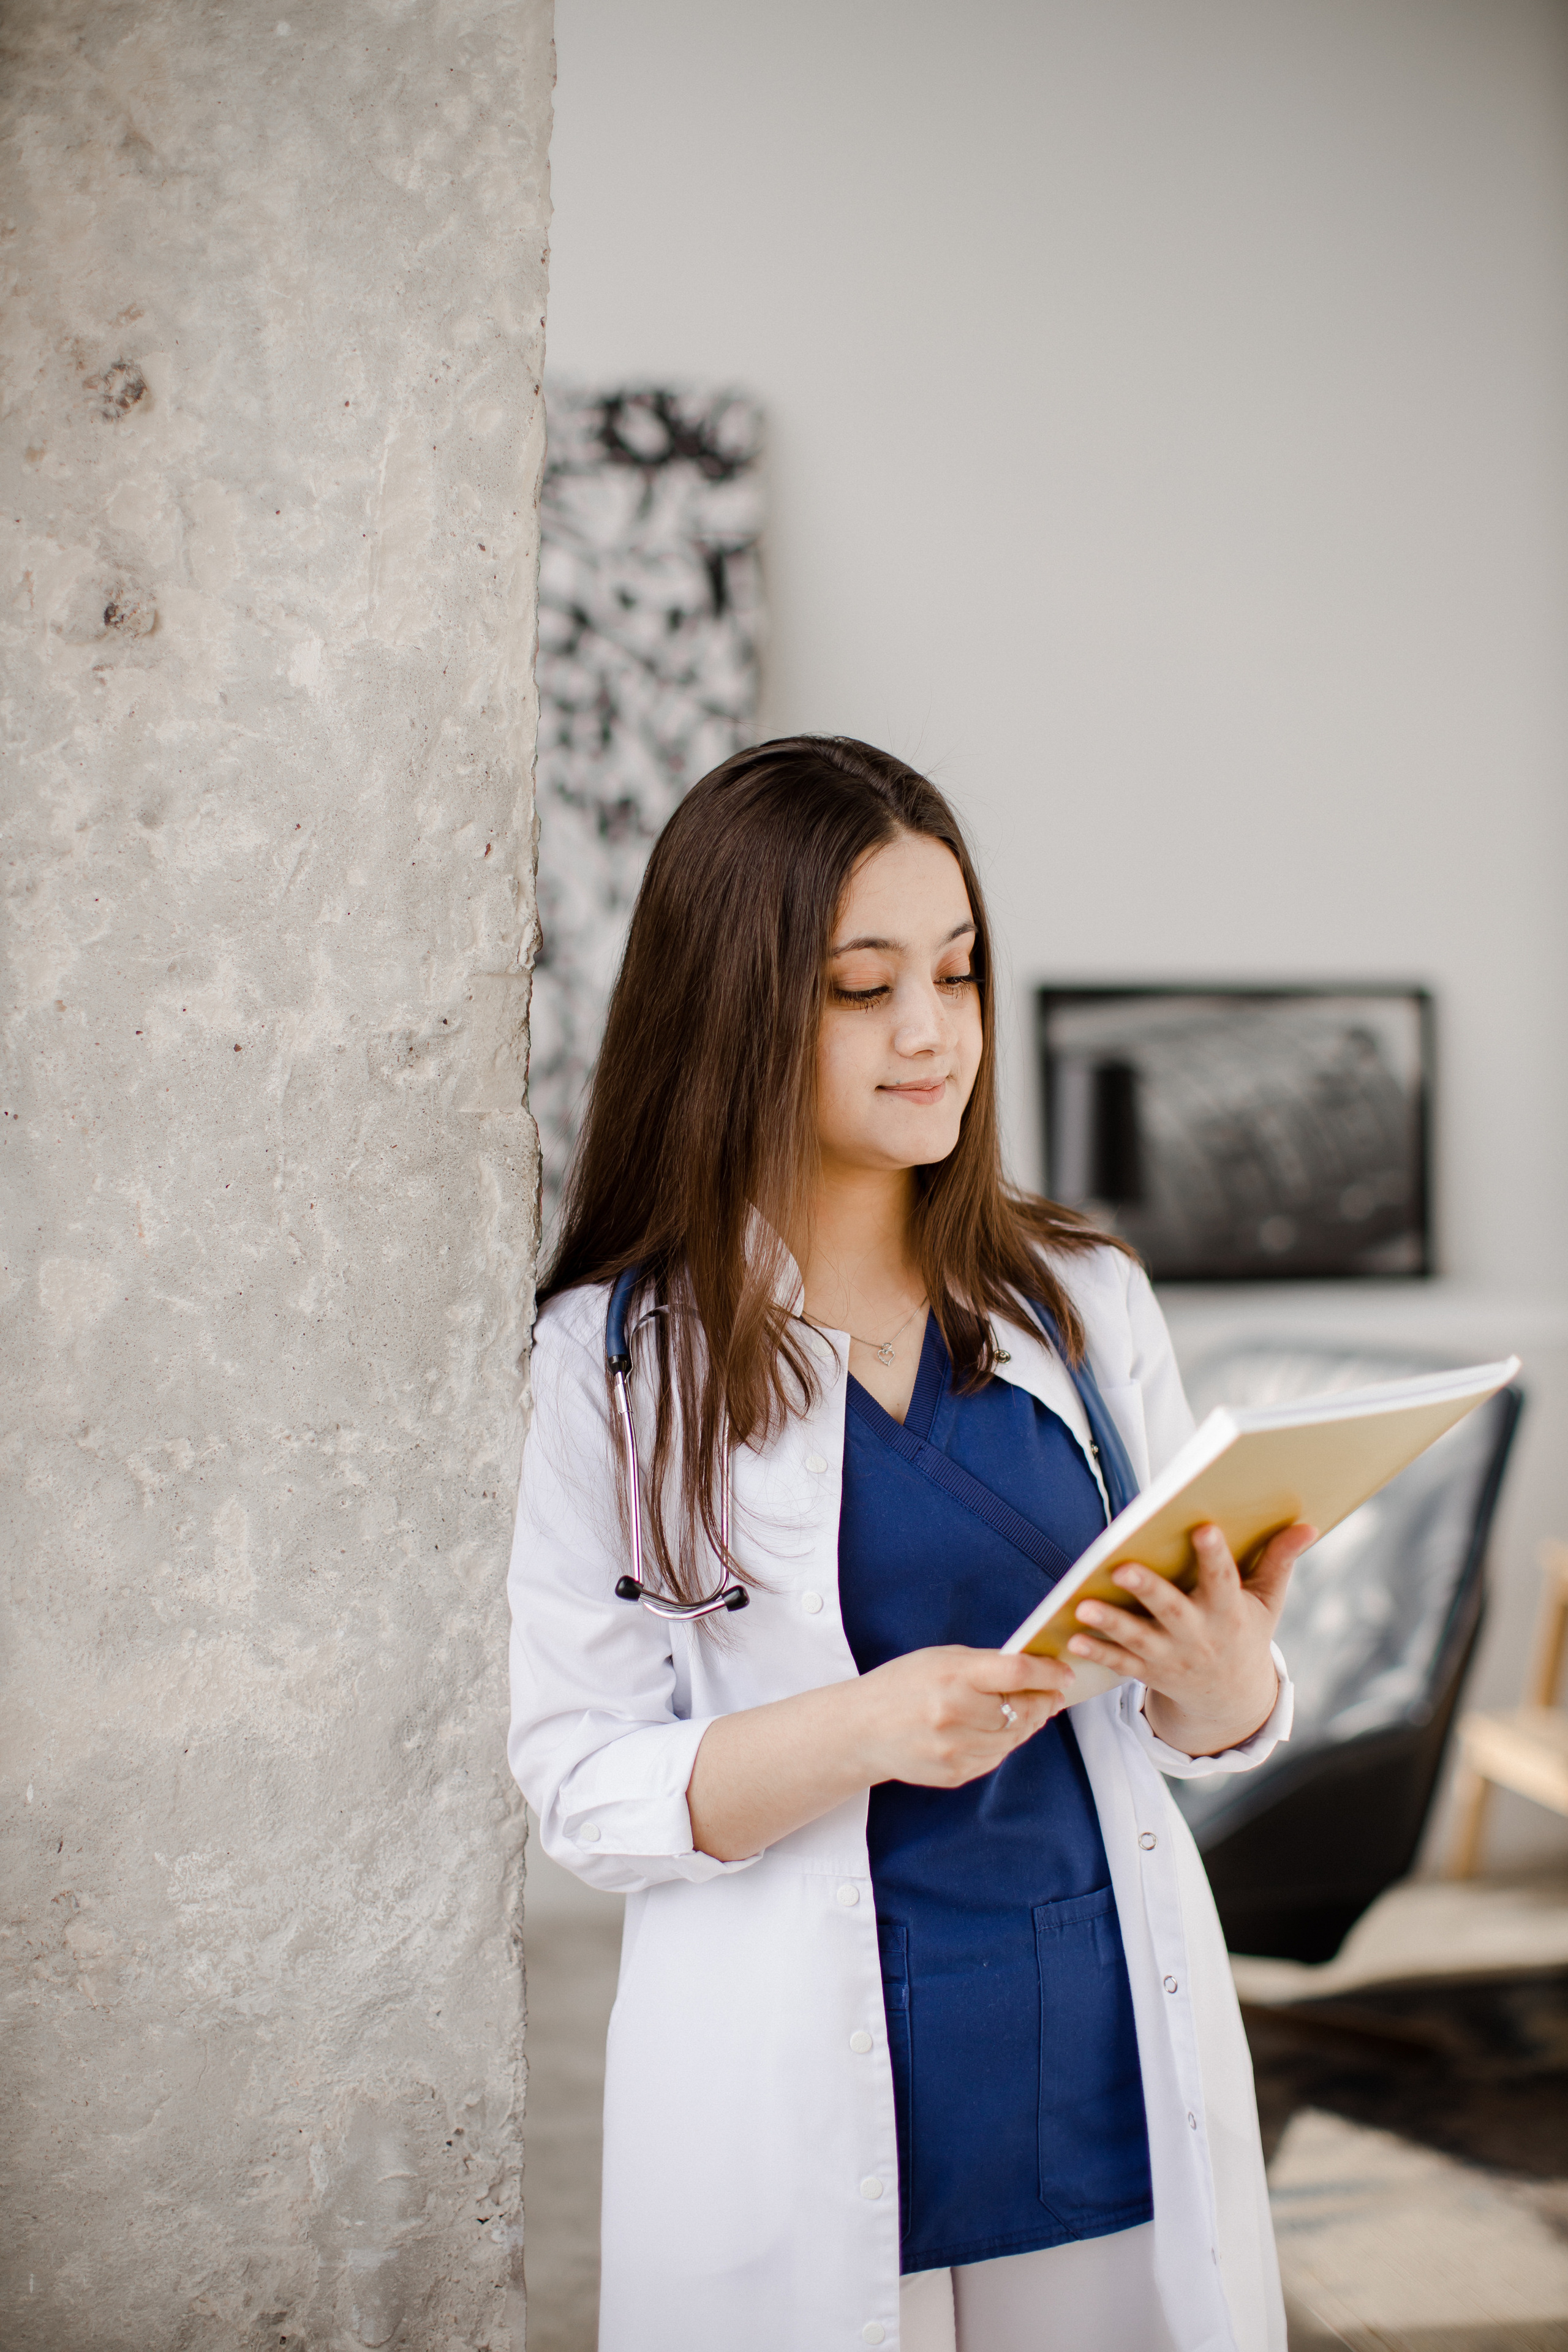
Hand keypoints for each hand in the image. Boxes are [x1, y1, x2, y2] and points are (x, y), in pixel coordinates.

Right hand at [853, 1645, 1078, 1788]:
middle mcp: (955, 1714)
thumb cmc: (902, 1686)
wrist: (861, 1730)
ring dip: (1028, 1723)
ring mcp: (956, 1749)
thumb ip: (987, 1664)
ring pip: (1014, 1738)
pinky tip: (996, 1730)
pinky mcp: (955, 1773)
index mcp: (953, 1676)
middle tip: (1053, 1693)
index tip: (1064, 1673)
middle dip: (1045, 1701)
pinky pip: (996, 1757)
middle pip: (1024, 1710)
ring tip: (1029, 1709)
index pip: (1017, 1673)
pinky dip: (1003, 1743)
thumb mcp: (941, 1659)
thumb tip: (1034, 1671)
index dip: (1048, 1673)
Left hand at [1065, 1520, 1315, 1757]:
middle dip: (1148, 1590)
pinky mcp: (1148, 1672)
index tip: (1204, 1526)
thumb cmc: (1246, 1631)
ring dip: (1110, 1623)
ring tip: (1084, 1605)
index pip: (1224, 1580)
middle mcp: (1198, 1636)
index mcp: (1229, 1613)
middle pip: (1172, 1610)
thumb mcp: (1268, 1602)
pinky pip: (1120, 1664)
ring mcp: (1171, 1657)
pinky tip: (1073, 1638)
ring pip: (1137, 1639)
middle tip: (1123, 1567)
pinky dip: (1097, 1652)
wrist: (1230, 1697)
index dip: (1214, 1555)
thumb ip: (1280, 1561)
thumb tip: (1308, 1525)